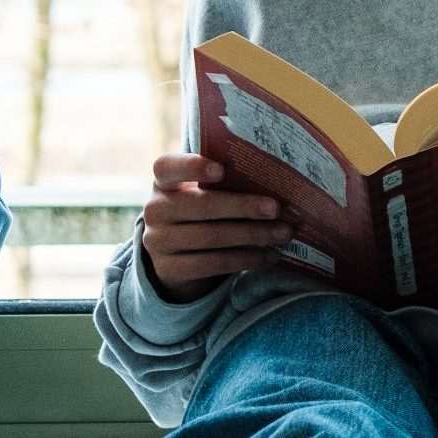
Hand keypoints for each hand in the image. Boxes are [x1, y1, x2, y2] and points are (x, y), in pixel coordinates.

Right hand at [140, 153, 290, 303]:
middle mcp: (154, 210)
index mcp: (163, 181)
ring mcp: (158, 242)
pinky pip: (213, 264)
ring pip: (211, 238)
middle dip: (243, 207)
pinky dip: (246, 260)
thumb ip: (224, 182)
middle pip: (201, 206)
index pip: (167, 167)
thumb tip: (275, 179)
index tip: (222, 170)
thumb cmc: (201, 212)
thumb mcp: (201, 192)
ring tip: (283, 234)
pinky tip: (270, 256)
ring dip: (252, 236)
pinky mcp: (169, 270)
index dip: (192, 167)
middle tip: (276, 208)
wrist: (177, 255)